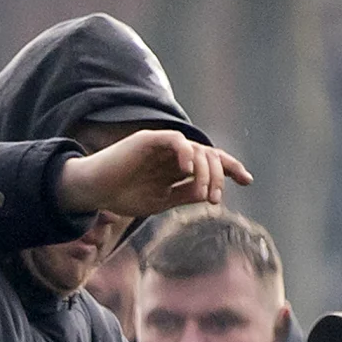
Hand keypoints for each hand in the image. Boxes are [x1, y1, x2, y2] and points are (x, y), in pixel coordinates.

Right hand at [57, 128, 253, 224]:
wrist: (93, 190)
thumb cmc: (122, 196)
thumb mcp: (160, 202)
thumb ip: (183, 195)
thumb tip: (209, 193)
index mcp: (177, 168)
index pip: (211, 162)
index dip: (230, 168)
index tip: (247, 181)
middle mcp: (173, 154)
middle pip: (209, 155)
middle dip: (220, 176)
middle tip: (215, 199)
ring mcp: (162, 146)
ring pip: (196, 149)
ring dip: (205, 171)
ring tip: (203, 193)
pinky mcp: (148, 140)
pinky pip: (176, 140)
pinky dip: (186, 152)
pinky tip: (188, 170)